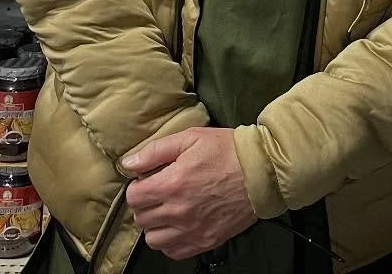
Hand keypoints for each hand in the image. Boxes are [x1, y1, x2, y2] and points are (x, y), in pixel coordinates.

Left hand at [121, 127, 257, 260]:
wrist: (262, 171)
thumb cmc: (228, 151)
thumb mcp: (191, 138)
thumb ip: (155, 151)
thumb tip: (129, 163)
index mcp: (172, 184)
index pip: (133, 197)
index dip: (138, 186)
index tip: (150, 180)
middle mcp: (178, 211)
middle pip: (141, 218)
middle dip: (146, 204)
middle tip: (161, 193)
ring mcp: (192, 230)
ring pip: (153, 239)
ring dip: (156, 226)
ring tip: (168, 211)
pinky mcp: (205, 241)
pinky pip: (173, 252)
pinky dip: (171, 242)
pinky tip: (180, 226)